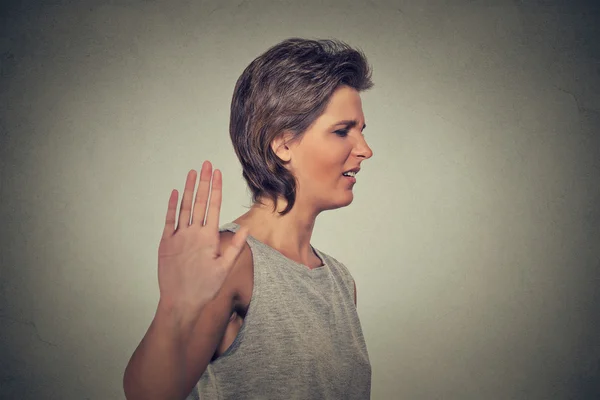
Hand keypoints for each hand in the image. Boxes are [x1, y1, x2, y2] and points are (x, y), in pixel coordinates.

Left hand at [157, 161, 248, 315]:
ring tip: (192, 172)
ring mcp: (178, 237)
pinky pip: (169, 220)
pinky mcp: (166, 243)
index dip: (215, 188)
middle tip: (206, 164)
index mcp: (209, 238)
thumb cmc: (205, 287)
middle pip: (199, 202)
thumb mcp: (225, 268)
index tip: (217, 173)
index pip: (213, 206)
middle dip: (203, 181)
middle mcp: (193, 233)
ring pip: (184, 207)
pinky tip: (175, 193)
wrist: (180, 302)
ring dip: (188, 188)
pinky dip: (172, 205)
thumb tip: (245, 228)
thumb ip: (235, 247)